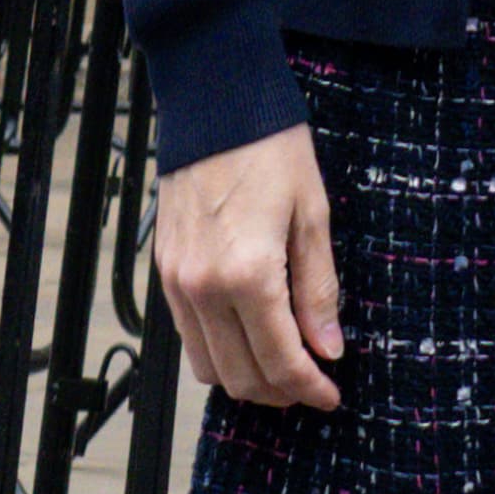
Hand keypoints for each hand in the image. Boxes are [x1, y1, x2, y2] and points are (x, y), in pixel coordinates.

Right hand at [155, 122, 342, 410]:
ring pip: (208, 367)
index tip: (330, 394)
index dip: (309, 387)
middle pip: (241, 377)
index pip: (280, 360)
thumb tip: (328, 347)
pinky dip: (217, 352)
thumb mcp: (312, 212)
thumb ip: (317, 288)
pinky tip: (246, 335)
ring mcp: (177, 281)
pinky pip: (187, 336)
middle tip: (311, 383)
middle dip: (280, 392)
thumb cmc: (268, 145)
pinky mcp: (164, 270)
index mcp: (247, 274)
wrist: (215, 99)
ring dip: (246, 378)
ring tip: (281, 365)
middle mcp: (203, 288)